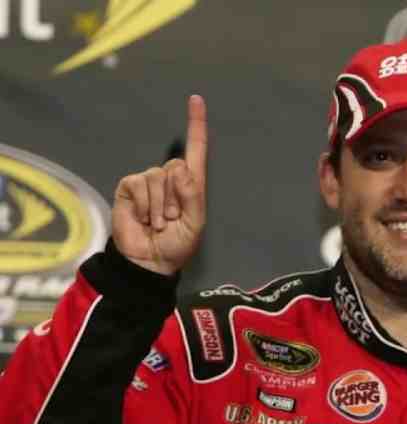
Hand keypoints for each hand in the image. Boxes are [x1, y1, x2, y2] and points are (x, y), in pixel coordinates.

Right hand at [111, 95, 206, 275]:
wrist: (149, 261)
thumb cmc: (176, 244)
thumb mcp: (195, 224)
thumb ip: (193, 196)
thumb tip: (181, 168)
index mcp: (190, 185)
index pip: (195, 151)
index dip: (196, 125)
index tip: (196, 99)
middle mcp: (169, 178)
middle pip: (177, 167)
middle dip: (177, 198)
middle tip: (172, 220)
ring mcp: (148, 182)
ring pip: (159, 178)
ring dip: (161, 206)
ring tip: (158, 223)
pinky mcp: (129, 186)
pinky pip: (140, 184)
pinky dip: (145, 205)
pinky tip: (143, 218)